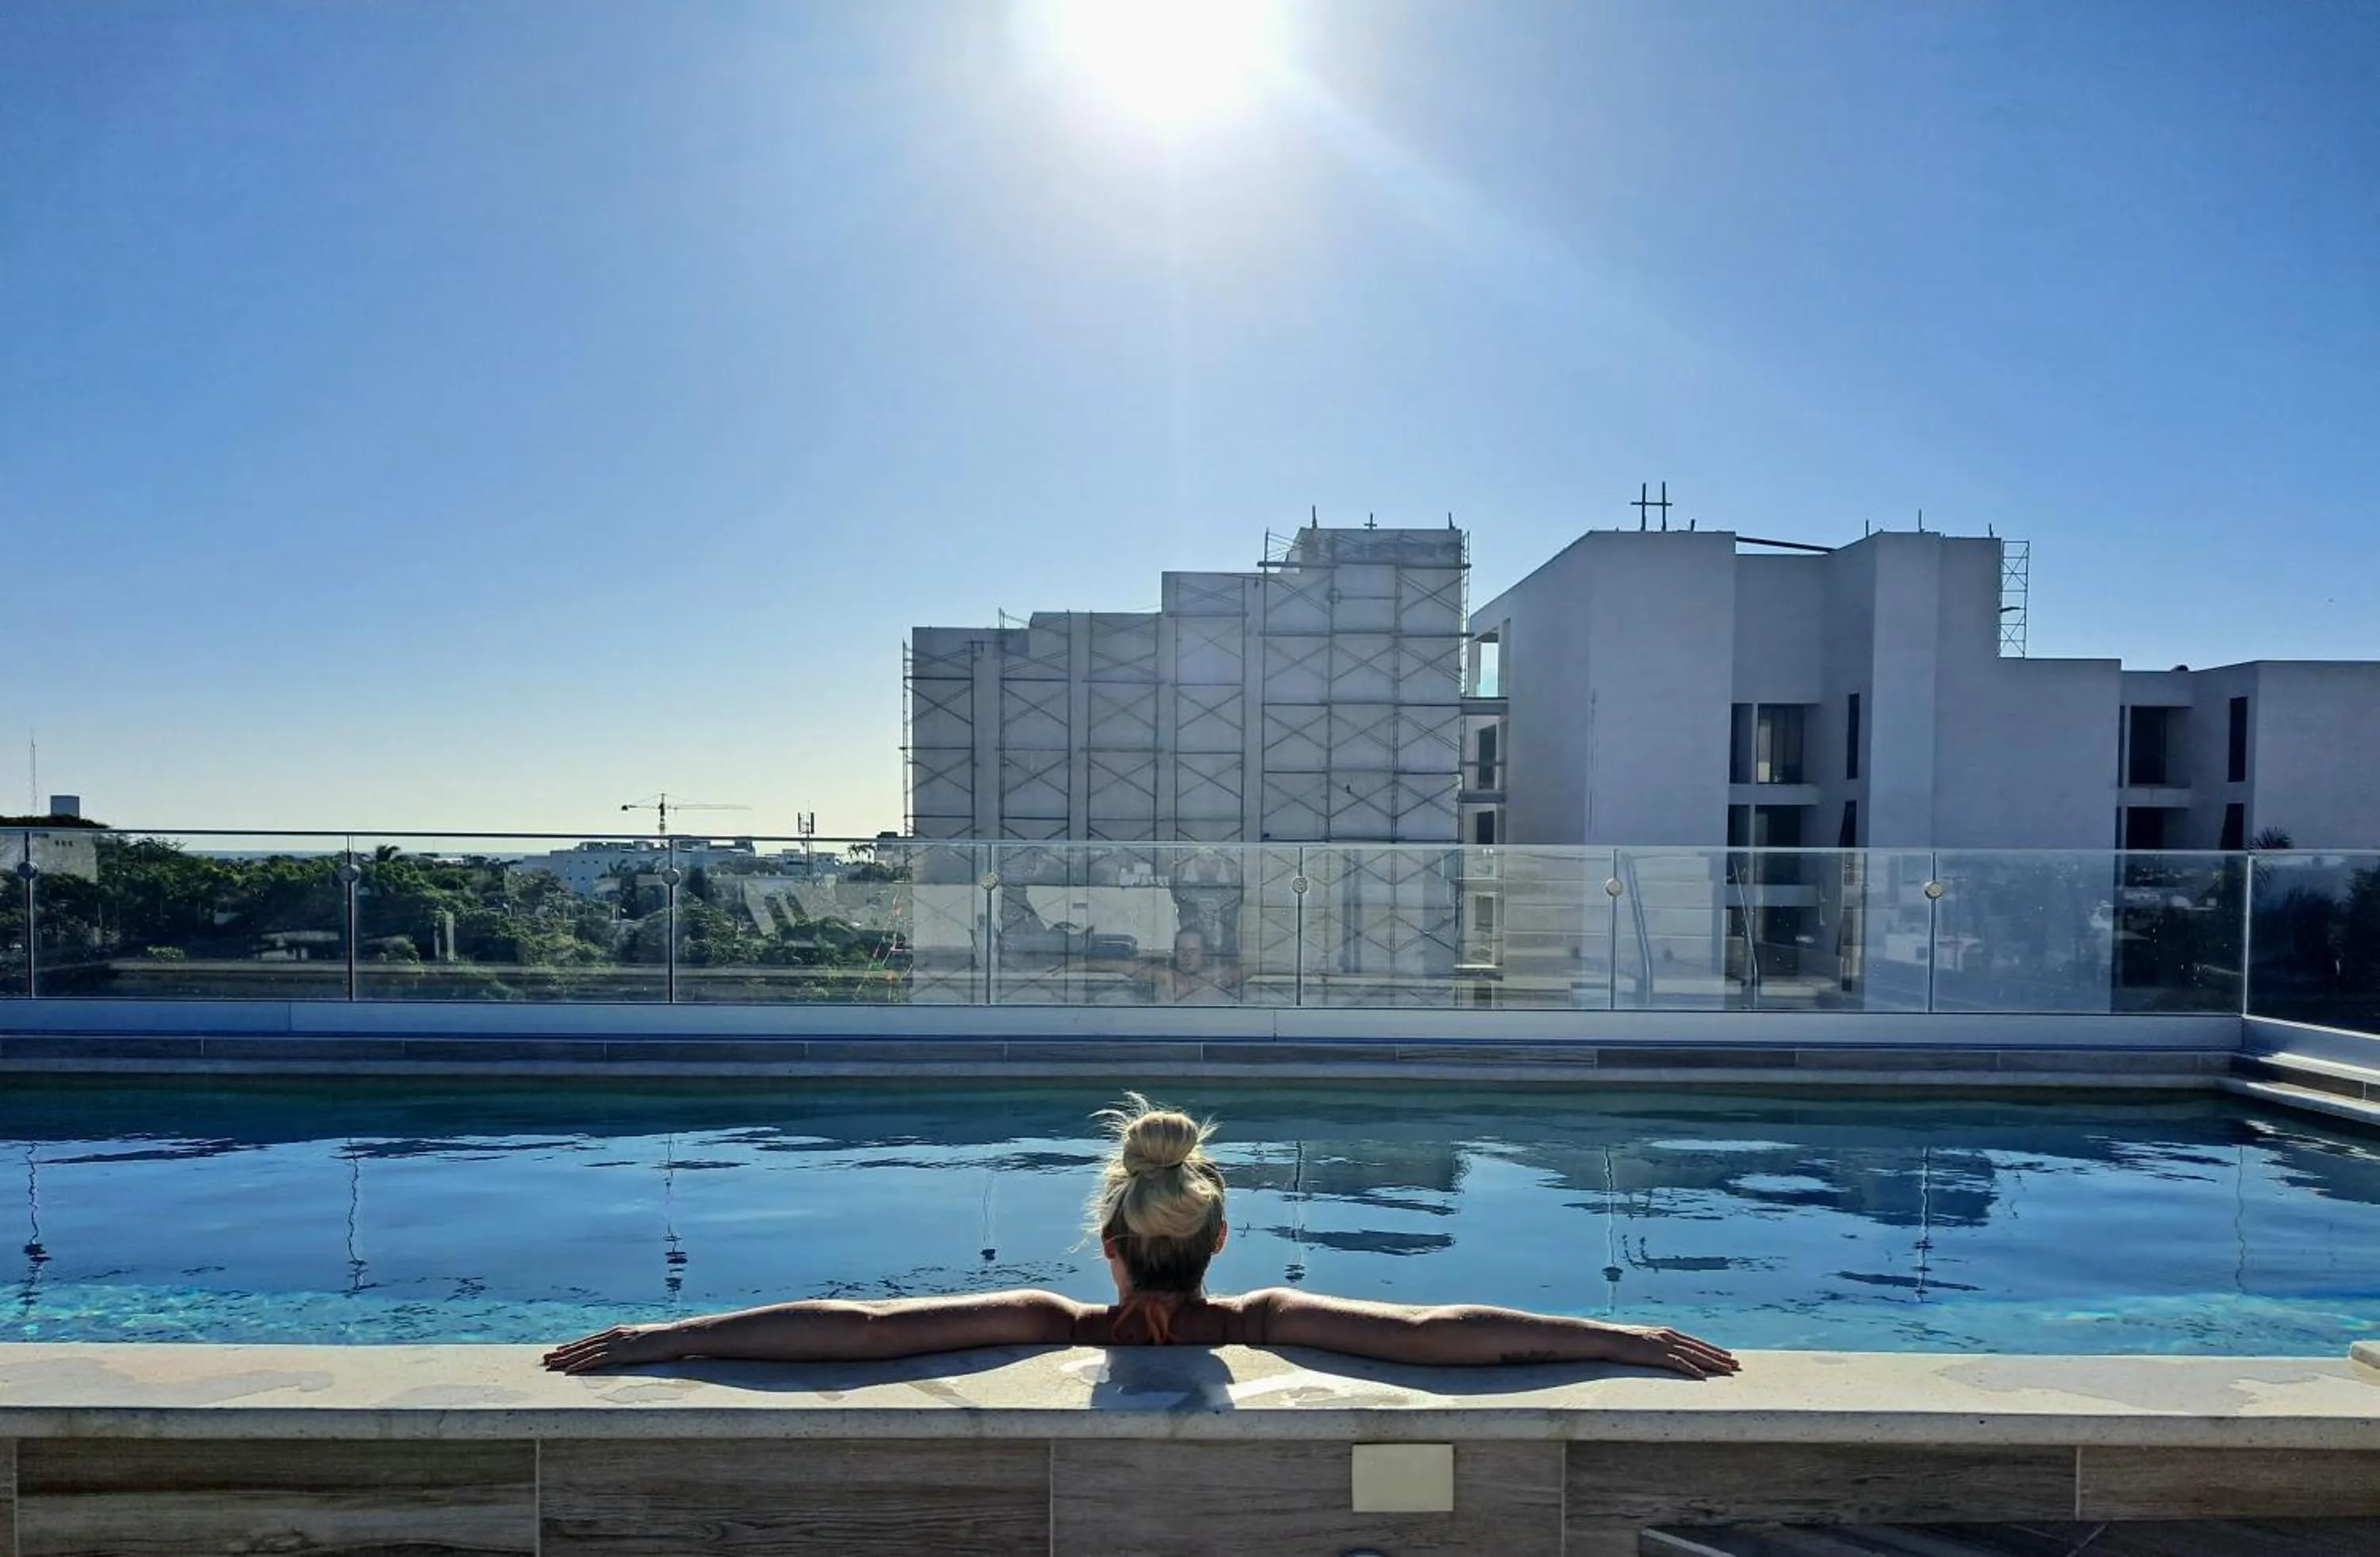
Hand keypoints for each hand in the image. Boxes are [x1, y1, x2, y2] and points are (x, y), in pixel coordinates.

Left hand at [542, 1322, 685, 1373]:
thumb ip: (634, 1346)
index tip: (559, 1351)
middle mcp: (614, 1335)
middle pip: (583, 1344)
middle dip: (563, 1352)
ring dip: (566, 1358)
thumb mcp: (645, 1342)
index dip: (574, 1346)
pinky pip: (596, 1360)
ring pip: (585, 1351)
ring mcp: (616, 1343)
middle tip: (545, 1358)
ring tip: (551, 1365)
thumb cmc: (665, 1340)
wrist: (676, 1336)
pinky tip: (569, 1371)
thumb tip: (631, 1352)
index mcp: (619, 1332)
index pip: (591, 1340)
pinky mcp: (620, 1352)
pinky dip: (581, 1365)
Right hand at [1602, 1324, 1738, 1378]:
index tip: (1728, 1356)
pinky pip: (1678, 1363)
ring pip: (1694, 1355)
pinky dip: (1691, 1369)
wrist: (1608, 1338)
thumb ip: (1659, 1346)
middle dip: (1720, 1357)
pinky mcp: (1656, 1354)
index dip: (1714, 1350)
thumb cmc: (1624, 1341)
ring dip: (1712, 1364)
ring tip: (1727, 1371)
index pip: (1696, 1343)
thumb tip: (1668, 1354)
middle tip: (1737, 1364)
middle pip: (1700, 1348)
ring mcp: (1664, 1345)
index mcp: (1668, 1334)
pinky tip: (1702, 1377)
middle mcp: (1670, 1337)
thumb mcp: (1646, 1341)